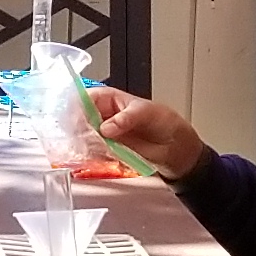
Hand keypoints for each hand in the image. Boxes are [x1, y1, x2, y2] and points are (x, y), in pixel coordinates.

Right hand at [87, 85, 205, 180]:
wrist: (178, 150)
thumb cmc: (167, 123)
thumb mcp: (150, 113)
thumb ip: (128, 118)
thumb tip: (106, 127)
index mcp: (112, 99)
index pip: (88, 97)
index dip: (79, 105)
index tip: (76, 117)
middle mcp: (105, 116)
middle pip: (81, 119)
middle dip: (77, 127)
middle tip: (80, 137)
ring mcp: (106, 135)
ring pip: (84, 137)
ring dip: (82, 143)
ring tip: (86, 148)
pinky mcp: (109, 152)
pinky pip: (93, 153)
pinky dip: (91, 156)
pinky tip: (93, 158)